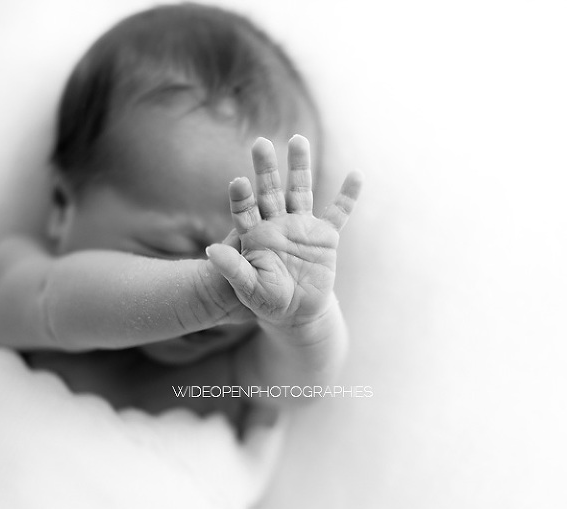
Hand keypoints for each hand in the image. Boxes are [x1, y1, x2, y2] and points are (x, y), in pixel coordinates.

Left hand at [206, 135, 361, 327]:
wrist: (296, 313)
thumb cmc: (267, 301)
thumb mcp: (248, 288)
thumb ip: (232, 268)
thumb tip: (210, 250)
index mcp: (255, 234)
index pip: (245, 209)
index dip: (241, 196)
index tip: (237, 182)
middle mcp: (277, 223)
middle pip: (271, 190)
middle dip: (266, 168)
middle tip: (259, 142)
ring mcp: (302, 226)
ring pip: (301, 190)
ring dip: (300, 166)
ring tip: (298, 139)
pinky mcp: (325, 237)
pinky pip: (339, 212)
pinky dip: (348, 196)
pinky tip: (356, 174)